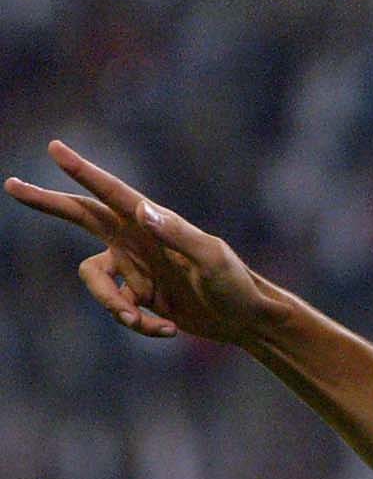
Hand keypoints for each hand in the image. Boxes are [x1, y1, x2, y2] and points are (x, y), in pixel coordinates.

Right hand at [6, 141, 278, 343]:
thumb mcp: (211, 259)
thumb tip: (143, 210)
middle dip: (47, 203)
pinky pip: (119, 310)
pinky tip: (170, 329)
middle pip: (81, 217)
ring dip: (116, 306)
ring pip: (96, 284)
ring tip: (148, 321)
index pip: (111, 194)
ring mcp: (135, 268)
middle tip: (12, 186)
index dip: (82, 172)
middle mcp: (138, 240)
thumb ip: (178, 235)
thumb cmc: (235, 284)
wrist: (244, 320)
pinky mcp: (137, 295)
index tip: (56, 149)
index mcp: (153, 223)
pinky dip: (140, 324)